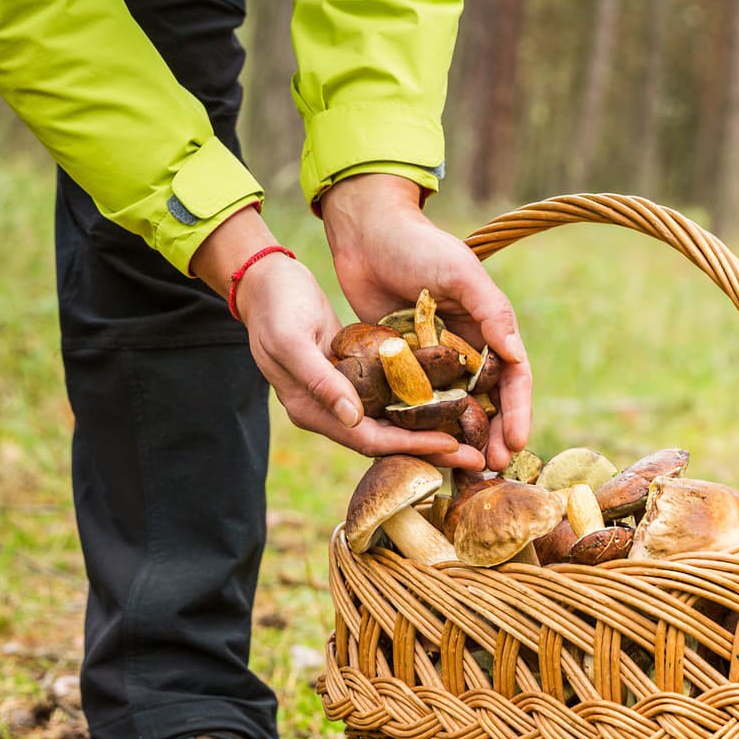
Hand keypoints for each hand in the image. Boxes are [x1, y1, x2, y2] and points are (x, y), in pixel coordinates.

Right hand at [190, 208, 485, 468]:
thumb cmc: (276, 307)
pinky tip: (447, 400)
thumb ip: (320, 381)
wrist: (263, 281)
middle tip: (475, 456)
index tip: (451, 447)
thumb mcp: (293, 340)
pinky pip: (389, 398)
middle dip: (429, 449)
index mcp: (309, 410)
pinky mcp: (351, 376)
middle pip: (385, 439)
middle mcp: (328, 410)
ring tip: (469, 435)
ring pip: (390, 422)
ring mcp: (339, 395)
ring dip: (427, 430)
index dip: (410, 446)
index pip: (367, 440)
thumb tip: (353, 419)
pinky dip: (416, 403)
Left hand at [319, 173, 530, 470]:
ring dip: (460, 439)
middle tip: (491, 468)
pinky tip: (420, 451)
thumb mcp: (460, 273)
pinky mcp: (401, 365)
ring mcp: (433, 360)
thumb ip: (491, 310)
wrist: (366, 234)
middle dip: (493, 435)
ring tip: (463, 470)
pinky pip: (415, 403)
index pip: (513, 378)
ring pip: (453, 409)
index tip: (515, 443)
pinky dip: (422, 427)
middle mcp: (466, 347)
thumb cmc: (418, 247)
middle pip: (487, 402)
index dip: (517, 412)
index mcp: (488, 327)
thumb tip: (516, 354)